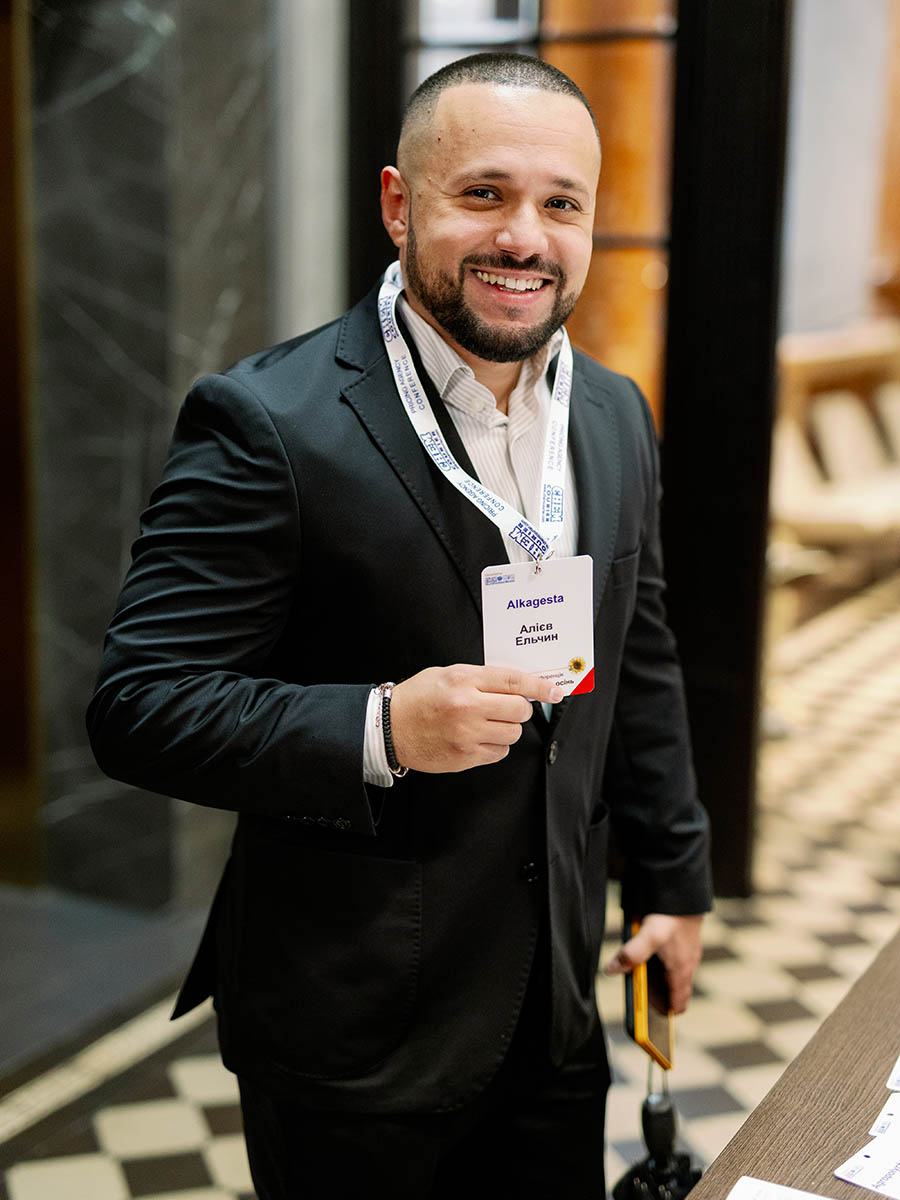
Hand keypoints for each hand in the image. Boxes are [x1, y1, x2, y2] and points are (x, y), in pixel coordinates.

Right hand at [390, 664, 562, 773]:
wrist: (388, 727)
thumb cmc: (418, 697)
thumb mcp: (448, 674)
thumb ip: (482, 677)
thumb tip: (517, 684)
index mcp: (464, 680)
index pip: (513, 681)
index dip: (539, 686)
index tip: (554, 691)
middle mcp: (467, 707)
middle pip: (520, 710)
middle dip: (520, 709)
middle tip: (507, 707)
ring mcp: (466, 735)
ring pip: (512, 734)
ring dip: (506, 728)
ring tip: (484, 723)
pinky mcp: (464, 757)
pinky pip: (498, 753)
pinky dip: (494, 746)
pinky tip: (476, 738)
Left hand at [603, 912, 703, 1013]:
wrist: (684, 888)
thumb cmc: (670, 915)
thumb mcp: (648, 936)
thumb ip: (631, 955)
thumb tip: (610, 970)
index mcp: (681, 970)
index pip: (678, 1004)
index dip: (664, 1013)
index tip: (649, 1018)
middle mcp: (688, 964)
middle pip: (675, 992)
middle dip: (658, 997)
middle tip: (640, 995)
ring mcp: (688, 952)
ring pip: (674, 976)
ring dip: (659, 980)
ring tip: (640, 973)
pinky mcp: (684, 941)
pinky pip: (674, 960)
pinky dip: (662, 964)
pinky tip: (648, 952)